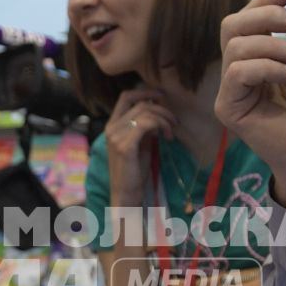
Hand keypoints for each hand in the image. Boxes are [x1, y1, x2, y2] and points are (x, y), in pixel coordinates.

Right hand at [103, 86, 175, 208]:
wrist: (126, 193)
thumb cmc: (134, 171)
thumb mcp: (140, 144)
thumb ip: (145, 127)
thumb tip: (158, 113)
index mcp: (113, 125)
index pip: (126, 96)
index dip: (146, 92)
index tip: (162, 98)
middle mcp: (111, 127)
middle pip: (140, 103)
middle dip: (162, 109)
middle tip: (174, 122)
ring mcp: (116, 136)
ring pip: (145, 112)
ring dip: (164, 119)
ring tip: (171, 133)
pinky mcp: (124, 146)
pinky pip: (146, 124)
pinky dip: (160, 126)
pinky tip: (165, 137)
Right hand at [214, 0, 285, 207]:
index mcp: (254, 56)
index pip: (245, 18)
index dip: (264, 0)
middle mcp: (237, 71)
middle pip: (231, 25)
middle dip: (266, 15)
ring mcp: (230, 90)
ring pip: (235, 47)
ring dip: (274, 45)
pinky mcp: (229, 109)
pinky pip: (237, 73)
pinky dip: (267, 67)